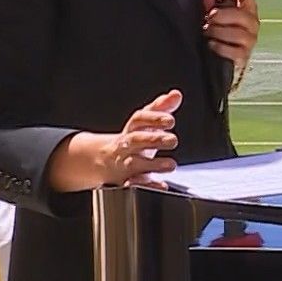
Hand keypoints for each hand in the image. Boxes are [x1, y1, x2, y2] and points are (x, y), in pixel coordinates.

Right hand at [49, 90, 182, 191]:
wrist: (106, 161)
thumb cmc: (133, 140)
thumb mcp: (144, 123)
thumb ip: (160, 108)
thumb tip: (176, 94)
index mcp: (132, 129)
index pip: (139, 119)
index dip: (154, 118)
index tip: (170, 120)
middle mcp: (127, 146)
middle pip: (136, 140)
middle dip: (154, 140)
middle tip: (172, 140)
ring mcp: (125, 164)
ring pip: (136, 164)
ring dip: (153, 164)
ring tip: (171, 164)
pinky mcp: (126, 182)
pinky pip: (135, 185)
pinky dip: (148, 186)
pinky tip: (161, 185)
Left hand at [204, 0, 259, 79]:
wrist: (219, 53)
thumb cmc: (219, 29)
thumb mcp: (212, 10)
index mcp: (246, 7)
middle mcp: (251, 22)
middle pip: (243, 15)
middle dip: (221, 16)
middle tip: (209, 18)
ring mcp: (250, 39)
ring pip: (239, 34)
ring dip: (219, 32)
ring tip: (209, 32)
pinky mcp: (244, 55)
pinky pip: (235, 52)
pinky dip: (220, 47)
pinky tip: (212, 44)